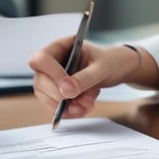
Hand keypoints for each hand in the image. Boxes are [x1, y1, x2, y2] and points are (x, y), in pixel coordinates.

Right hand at [28, 39, 152, 119]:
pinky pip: (55, 106)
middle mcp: (53, 61)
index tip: (67, 86)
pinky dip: (69, 111)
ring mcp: (53, 78)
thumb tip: (65, 90)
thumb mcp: (101, 68)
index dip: (50, 73)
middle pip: (41, 81)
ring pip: (46, 97)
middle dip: (60, 96)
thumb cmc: (109, 62)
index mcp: (61, 46)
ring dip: (66, 106)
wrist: (117, 70)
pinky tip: (85, 108)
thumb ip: (84, 78)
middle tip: (81, 102)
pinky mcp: (58, 92)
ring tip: (87, 106)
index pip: (41, 58)